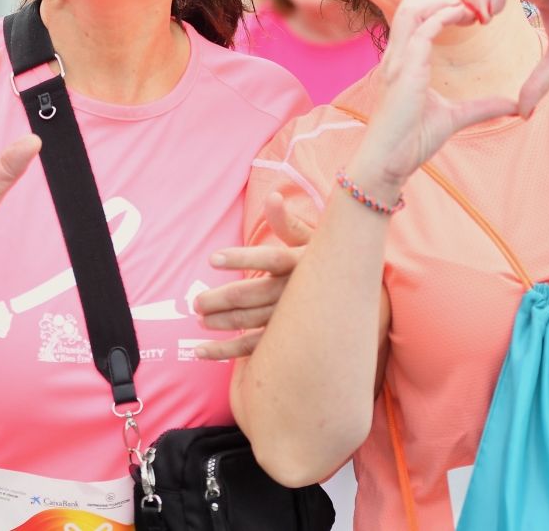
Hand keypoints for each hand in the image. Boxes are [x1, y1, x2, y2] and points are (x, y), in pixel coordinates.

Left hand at [192, 193, 311, 359]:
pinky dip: (225, 352)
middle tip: (197, 302)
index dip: (242, 258)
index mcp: (299, 263)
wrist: (351, 296)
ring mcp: (290, 318)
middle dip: (221, 299)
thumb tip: (272, 197)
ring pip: (251, 322)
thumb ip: (287, 221)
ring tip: (199, 320)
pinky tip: (201, 351)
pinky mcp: (283, 338)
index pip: (270, 259)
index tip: (212, 258)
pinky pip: (253, 347)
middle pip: (253, 295)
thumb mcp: (311, 238)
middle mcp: (295, 292)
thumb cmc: (323, 261)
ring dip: (222, 323)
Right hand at [348, 0, 518, 194]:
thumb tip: (515, 106)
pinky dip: (444, 16)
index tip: (469, 16)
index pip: (415, 16)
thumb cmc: (412, 140)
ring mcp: (398, 59)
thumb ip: (483, 107)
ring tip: (468, 11)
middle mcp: (397, 54)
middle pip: (410, 2)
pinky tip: (465, 20)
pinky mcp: (405, 68)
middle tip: (472, 8)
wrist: (390, 160)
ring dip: (441, 2)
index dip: (441, 7)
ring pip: (412, 7)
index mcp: (403, 60)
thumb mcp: (455, 118)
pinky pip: (422, 28)